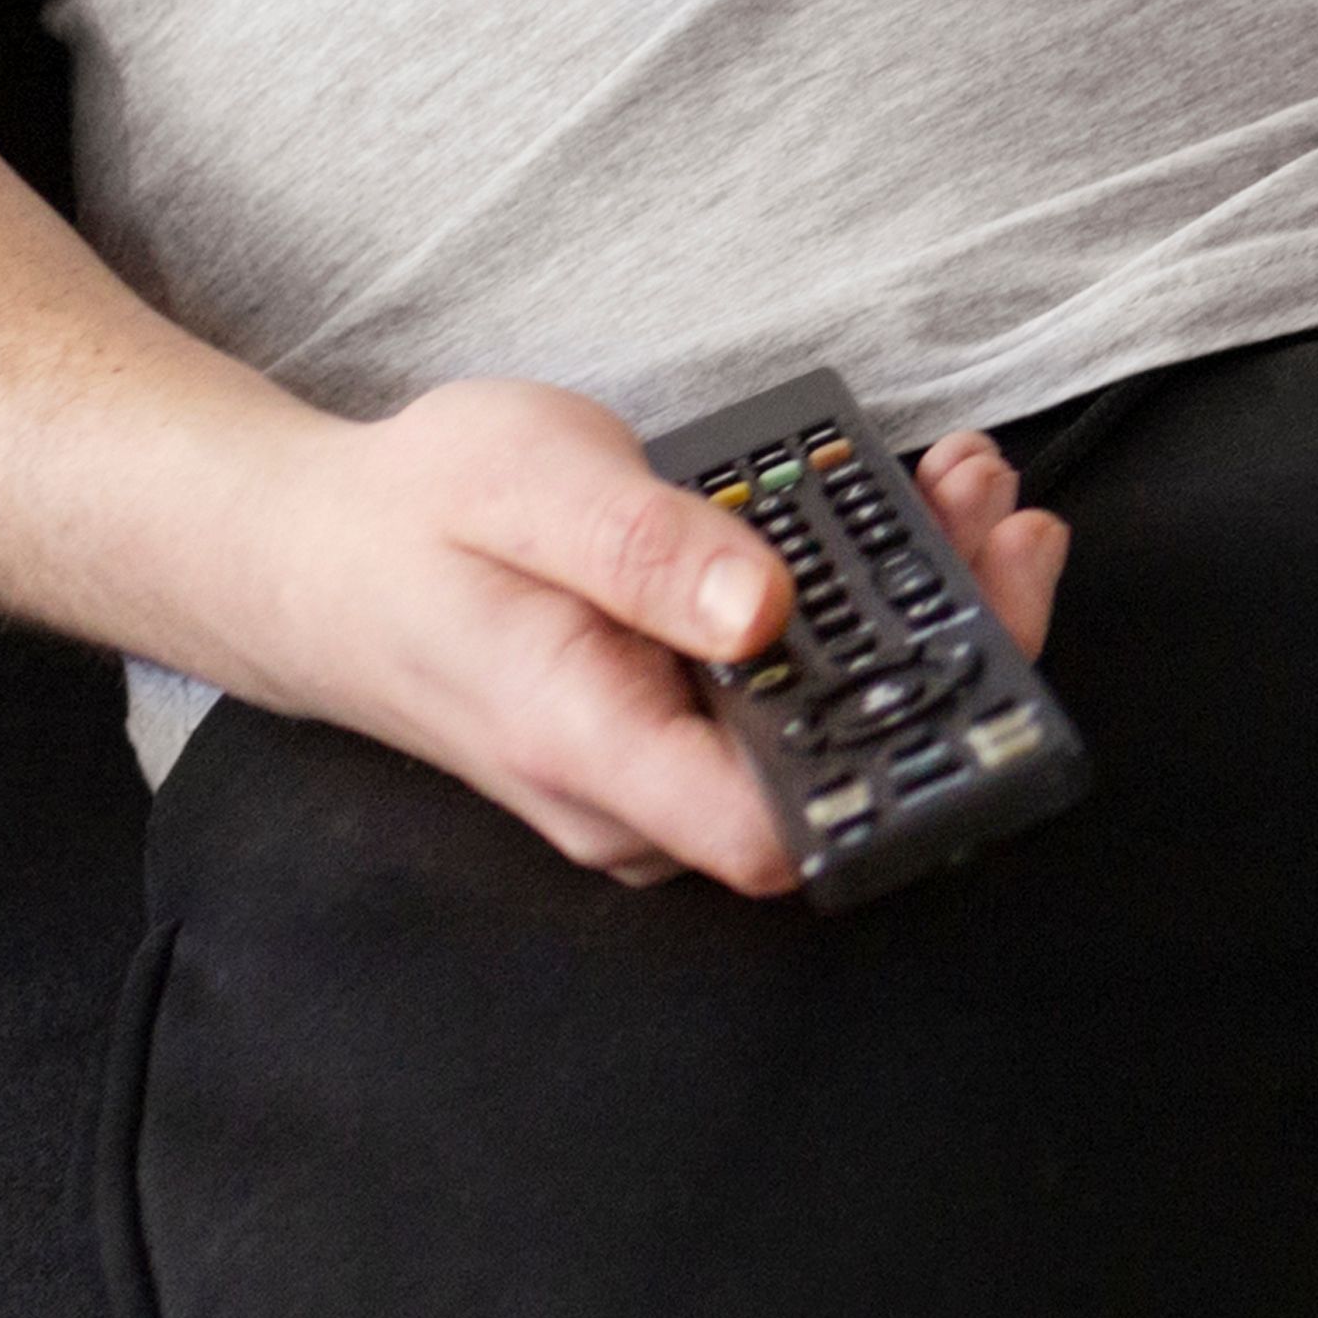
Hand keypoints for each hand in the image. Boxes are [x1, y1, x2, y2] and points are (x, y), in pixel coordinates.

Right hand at [200, 380, 1070, 895]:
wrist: (319, 563)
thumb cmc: (413, 520)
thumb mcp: (526, 487)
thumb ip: (644, 550)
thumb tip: (763, 609)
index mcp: (594, 748)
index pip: (781, 830)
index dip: (907, 753)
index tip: (978, 622)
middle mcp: (638, 801)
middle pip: (842, 779)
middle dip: (952, 643)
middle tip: (999, 512)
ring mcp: (659, 784)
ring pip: (834, 736)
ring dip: (924, 613)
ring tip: (967, 487)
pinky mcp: (675, 746)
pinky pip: (797, 705)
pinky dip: (865, 613)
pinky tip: (901, 515)